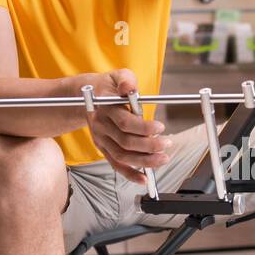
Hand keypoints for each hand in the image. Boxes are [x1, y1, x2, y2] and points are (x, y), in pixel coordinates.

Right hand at [84, 68, 170, 184]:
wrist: (87, 96)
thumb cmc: (109, 86)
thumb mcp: (118, 75)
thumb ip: (126, 80)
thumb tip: (129, 87)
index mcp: (105, 108)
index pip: (125, 122)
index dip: (143, 127)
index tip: (160, 127)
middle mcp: (101, 126)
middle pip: (125, 142)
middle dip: (149, 146)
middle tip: (167, 144)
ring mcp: (100, 139)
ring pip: (122, 156)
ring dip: (144, 161)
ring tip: (163, 159)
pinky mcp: (103, 148)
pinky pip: (116, 164)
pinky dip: (130, 174)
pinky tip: (144, 179)